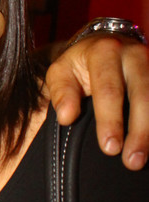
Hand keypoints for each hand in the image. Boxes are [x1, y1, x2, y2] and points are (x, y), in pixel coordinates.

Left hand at [46, 36, 148, 169]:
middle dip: (139, 131)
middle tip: (132, 161)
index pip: (109, 89)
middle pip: (142, 95)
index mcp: (104, 52)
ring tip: (143, 159)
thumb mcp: (62, 72)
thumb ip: (61, 93)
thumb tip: (66, 116)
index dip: (110, 120)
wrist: (106, 41)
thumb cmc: (81, 64)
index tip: (110, 148)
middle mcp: (134, 55)